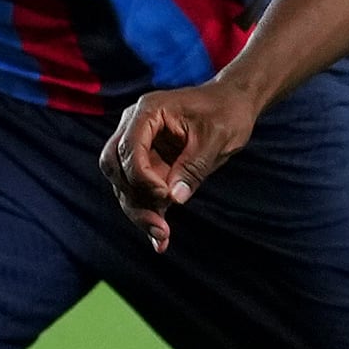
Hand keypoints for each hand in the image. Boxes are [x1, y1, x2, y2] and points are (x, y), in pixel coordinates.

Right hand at [100, 79, 258, 250]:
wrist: (233, 106)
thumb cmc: (226, 113)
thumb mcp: (216, 138)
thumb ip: (194, 166)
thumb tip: (175, 198)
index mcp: (148, 112)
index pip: (128, 149)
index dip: (142, 177)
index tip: (166, 195)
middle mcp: (135, 128)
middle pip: (115, 168)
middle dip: (133, 199)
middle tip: (158, 226)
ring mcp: (140, 147)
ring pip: (123, 184)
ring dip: (139, 211)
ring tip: (161, 237)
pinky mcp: (150, 166)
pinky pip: (140, 193)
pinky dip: (148, 214)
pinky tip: (160, 241)